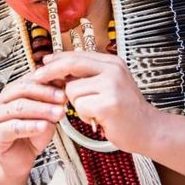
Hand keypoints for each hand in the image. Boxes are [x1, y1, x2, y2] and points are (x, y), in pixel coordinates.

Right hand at [0, 75, 65, 177]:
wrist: (21, 160)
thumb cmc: (33, 135)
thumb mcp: (47, 115)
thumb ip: (52, 102)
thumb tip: (64, 87)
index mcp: (11, 92)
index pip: (28, 80)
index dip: (47, 81)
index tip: (65, 86)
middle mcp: (0, 102)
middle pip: (22, 90)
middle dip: (45, 93)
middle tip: (62, 98)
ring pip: (18, 107)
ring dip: (41, 110)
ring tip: (58, 113)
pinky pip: (13, 127)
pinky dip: (30, 126)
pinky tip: (43, 126)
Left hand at [36, 51, 154, 151]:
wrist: (148, 129)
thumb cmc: (127, 111)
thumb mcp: (111, 85)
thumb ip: (90, 75)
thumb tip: (60, 69)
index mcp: (113, 63)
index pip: (78, 55)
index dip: (57, 59)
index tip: (43, 63)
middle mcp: (114, 70)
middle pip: (71, 64)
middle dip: (51, 72)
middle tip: (37, 78)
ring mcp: (112, 86)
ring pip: (72, 90)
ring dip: (77, 104)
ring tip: (94, 111)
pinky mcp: (108, 104)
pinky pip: (79, 106)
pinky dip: (84, 115)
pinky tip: (97, 119)